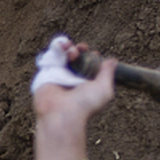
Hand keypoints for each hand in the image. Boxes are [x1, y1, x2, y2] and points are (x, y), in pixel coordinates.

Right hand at [30, 38, 115, 159]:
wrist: (62, 114)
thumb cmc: (85, 105)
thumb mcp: (105, 89)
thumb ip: (108, 73)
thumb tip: (112, 60)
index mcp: (87, 83)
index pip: (90, 64)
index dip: (92, 56)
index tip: (94, 55)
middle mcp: (73, 79)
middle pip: (77, 57)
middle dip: (81, 49)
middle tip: (81, 49)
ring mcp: (60, 75)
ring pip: (64, 54)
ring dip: (70, 47)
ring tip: (72, 51)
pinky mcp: (47, 72)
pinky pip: (51, 55)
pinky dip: (57, 46)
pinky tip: (63, 44)